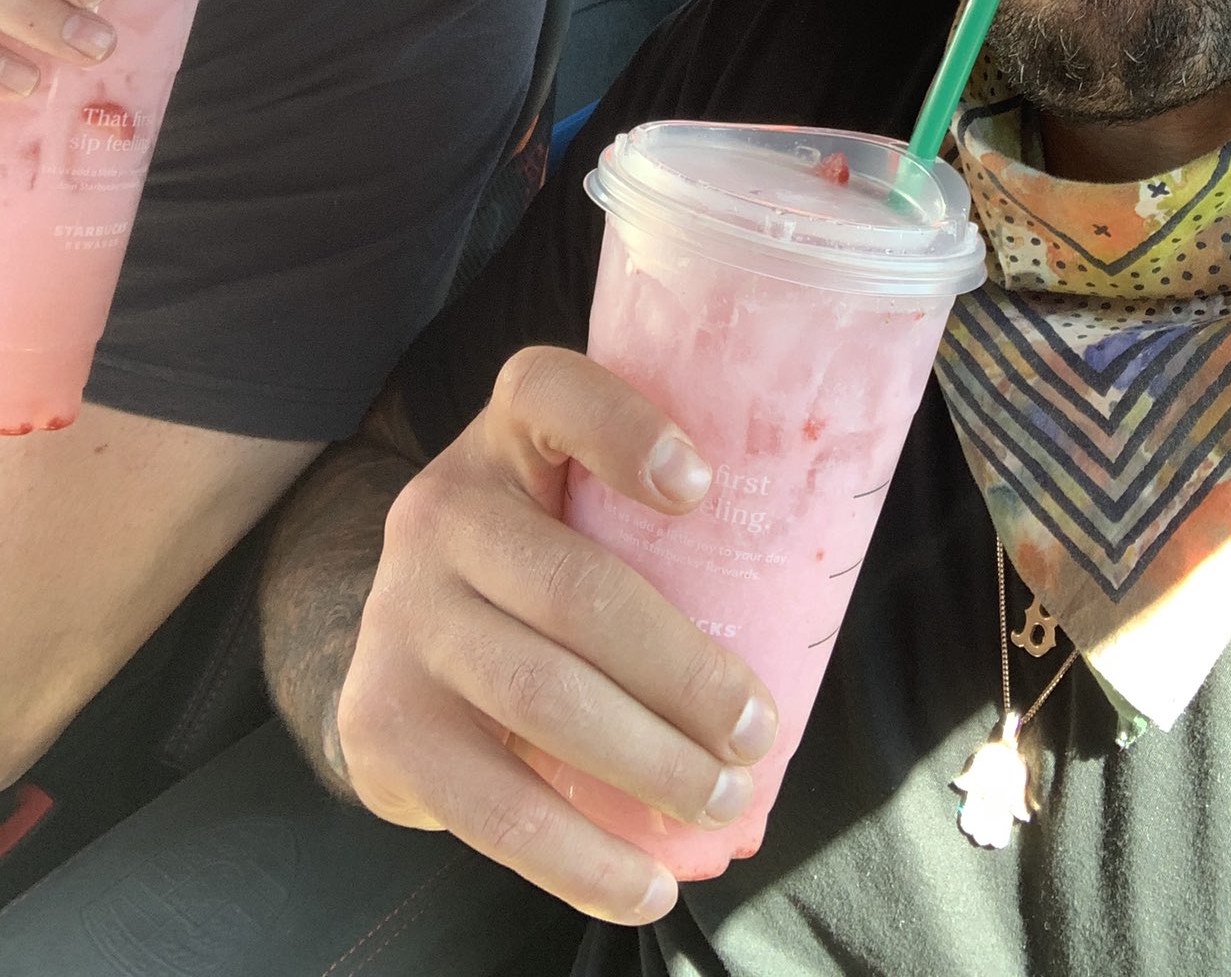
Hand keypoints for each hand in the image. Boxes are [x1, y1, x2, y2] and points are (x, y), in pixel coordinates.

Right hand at [336, 347, 779, 927]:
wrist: (398, 647)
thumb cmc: (544, 568)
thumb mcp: (580, 514)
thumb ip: (660, 537)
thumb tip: (800, 656)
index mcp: (505, 439)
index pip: (550, 392)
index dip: (622, 428)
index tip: (700, 487)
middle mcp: (441, 511)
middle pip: (575, 586)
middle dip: (683, 671)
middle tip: (758, 731)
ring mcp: (401, 615)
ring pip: (540, 695)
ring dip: (650, 764)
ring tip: (725, 801)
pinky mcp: (383, 721)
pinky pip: (491, 803)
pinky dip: (581, 858)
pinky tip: (647, 885)